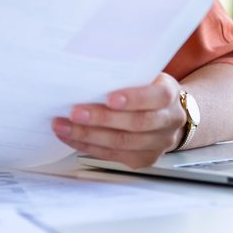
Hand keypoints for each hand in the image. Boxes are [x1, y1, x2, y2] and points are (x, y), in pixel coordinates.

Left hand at [53, 72, 186, 169]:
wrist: (165, 113)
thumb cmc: (145, 89)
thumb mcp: (143, 75)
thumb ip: (125, 75)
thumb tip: (86, 73)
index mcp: (170, 94)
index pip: (157, 97)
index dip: (134, 99)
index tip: (109, 98)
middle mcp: (169, 121)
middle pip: (137, 124)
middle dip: (102, 119)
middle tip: (75, 113)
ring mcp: (158, 144)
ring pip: (122, 143)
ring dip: (88, 135)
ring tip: (63, 126)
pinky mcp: (144, 159)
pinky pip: (113, 155)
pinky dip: (88, 146)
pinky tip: (70, 137)